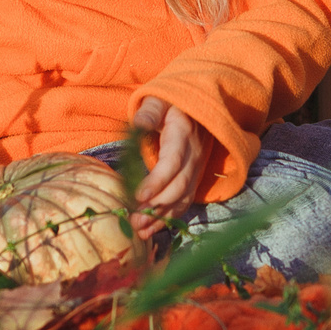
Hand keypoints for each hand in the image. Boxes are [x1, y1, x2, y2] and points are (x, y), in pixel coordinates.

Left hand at [128, 98, 217, 233]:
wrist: (195, 109)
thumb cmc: (170, 103)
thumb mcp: (159, 100)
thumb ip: (150, 111)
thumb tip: (139, 123)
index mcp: (183, 135)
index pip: (173, 162)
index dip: (157, 181)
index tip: (137, 196)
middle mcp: (194, 155)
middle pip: (179, 185)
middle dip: (157, 205)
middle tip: (134, 219)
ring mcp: (196, 169)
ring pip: (183, 197)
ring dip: (162, 216)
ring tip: (140, 229)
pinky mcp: (193, 178)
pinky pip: (185, 201)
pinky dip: (170, 216)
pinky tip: (152, 228)